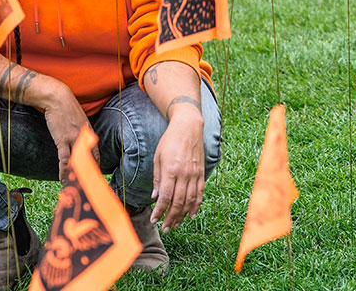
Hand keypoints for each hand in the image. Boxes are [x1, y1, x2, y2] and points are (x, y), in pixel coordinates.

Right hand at [41, 84, 95, 180]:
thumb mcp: (78, 120)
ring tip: (73, 186)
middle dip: (88, 175)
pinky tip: (62, 177)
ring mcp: (74, 139)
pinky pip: (64, 158)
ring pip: (78, 162)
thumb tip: (80, 142)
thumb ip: (81, 132)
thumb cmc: (66, 108)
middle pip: (90, 160)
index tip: (94, 177)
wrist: (58, 98)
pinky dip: (64, 169)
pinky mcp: (62, 139)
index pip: (95, 154)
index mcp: (89, 133)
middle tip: (87, 187)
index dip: (95, 167)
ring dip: (75, 176)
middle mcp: (84, 138)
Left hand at [150, 109, 204, 231]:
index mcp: (170, 170)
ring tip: (176, 224)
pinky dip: (196, 206)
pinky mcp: (201, 174)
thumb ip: (157, 179)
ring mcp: (194, 175)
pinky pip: (200, 193)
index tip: (154, 219)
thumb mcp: (158, 157)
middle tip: (165, 228)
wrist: (188, 127)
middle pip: (178, 203)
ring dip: (182, 215)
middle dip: (171, 218)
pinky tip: (191, 215)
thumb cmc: (169, 141)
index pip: (165, 197)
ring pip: (190, 201)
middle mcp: (184, 174)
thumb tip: (155, 197)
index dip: (159, 211)